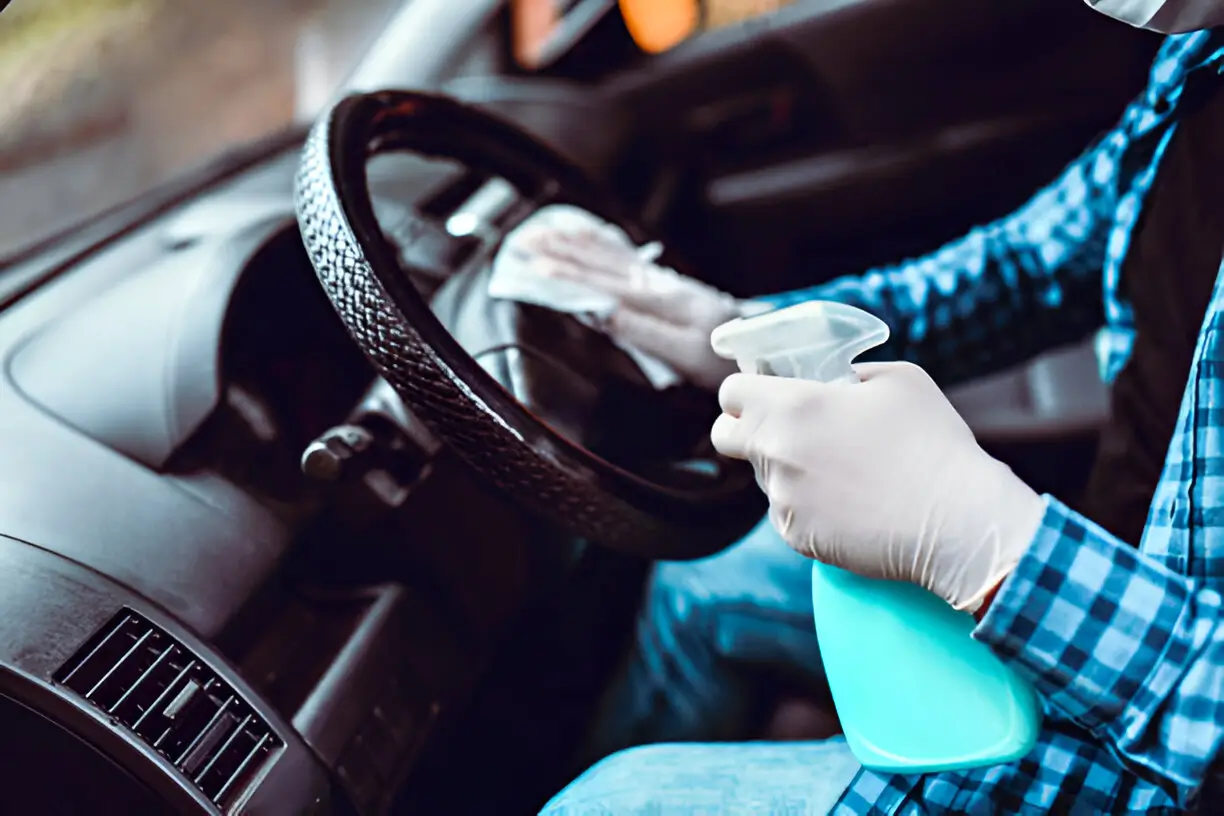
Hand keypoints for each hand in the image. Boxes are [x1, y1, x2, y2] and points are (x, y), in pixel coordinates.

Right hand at [526, 212, 746, 390]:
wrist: (762, 347)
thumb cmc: (723, 359)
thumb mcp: (687, 353)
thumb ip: (644, 331)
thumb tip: (601, 314)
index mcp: (661, 301)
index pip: (605, 286)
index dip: (568, 276)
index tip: (535, 266)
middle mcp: (660, 285)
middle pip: (602, 266)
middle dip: (562, 253)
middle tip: (523, 242)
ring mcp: (663, 282)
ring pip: (612, 258)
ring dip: (576, 244)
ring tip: (544, 232)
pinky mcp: (666, 285)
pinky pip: (627, 259)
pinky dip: (602, 244)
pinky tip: (585, 236)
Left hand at [710, 362, 1044, 610]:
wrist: (955, 520)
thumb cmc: (932, 443)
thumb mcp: (898, 379)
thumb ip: (850, 373)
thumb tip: (835, 381)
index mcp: (791, 406)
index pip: (731, 393)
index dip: (746, 390)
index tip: (764, 393)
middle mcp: (775, 452)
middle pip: (726, 437)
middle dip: (743, 430)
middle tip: (782, 430)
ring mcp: (782, 499)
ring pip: (764, 477)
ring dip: (787, 469)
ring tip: (842, 470)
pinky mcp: (795, 537)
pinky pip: (787, 513)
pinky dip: (808, 506)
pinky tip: (850, 502)